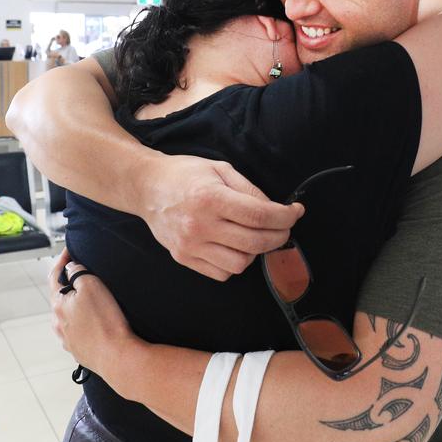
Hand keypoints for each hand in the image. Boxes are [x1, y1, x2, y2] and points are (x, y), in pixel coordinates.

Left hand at [50, 250, 134, 377]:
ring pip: (70, 314)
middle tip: (86, 273)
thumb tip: (71, 268)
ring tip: (94, 299)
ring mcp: (68, 338)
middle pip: (61, 296)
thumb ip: (78, 273)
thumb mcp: (92, 285)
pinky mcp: (80, 350)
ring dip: (78, 304)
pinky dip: (85, 321)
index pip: (55, 275)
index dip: (62, 260)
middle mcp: (58, 323)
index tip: (70, 250)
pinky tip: (97, 321)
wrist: (117, 356)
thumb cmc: (105, 321)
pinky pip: (79, 330)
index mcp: (58, 304)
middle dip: (71, 283)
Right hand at [137, 154, 303, 280]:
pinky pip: (222, 273)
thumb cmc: (185, 174)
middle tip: (284, 227)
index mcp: (211, 198)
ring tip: (256, 235)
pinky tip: (235, 245)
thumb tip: (276, 210)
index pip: (260, 215)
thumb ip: (250, 190)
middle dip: (279, 235)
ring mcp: (190, 246)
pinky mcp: (184, 258)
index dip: (285, 217)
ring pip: (241, 263)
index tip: (295, 212)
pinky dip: (236, 262)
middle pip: (255, 243)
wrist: (146, 188)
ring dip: (257, 251)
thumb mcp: (221, 169)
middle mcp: (200, 225)